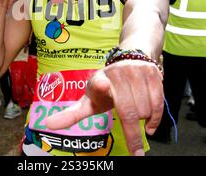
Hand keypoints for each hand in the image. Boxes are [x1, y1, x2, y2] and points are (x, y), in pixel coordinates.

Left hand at [45, 60, 163, 155]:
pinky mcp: (152, 73)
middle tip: (135, 150)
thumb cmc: (108, 86)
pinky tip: (149, 126)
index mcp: (98, 81)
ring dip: (144, 121)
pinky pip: (158, 103)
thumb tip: (47, 125)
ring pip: (145, 110)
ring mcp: (135, 71)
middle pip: (129, 112)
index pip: (98, 84)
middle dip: (134, 136)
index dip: (100, 85)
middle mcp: (116, 74)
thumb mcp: (89, 99)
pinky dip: (156, 120)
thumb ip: (72, 114)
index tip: (102, 85)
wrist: (131, 56)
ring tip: (137, 117)